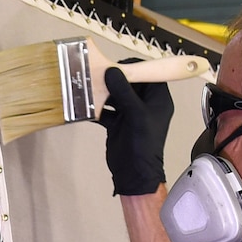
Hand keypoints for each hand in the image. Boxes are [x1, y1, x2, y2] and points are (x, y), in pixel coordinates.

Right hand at [98, 66, 172, 196]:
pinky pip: (106, 110)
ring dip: (102, 93)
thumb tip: (111, 70)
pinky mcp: (117, 123)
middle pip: (129, 83)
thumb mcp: (136, 115)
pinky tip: (83, 106)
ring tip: (87, 88)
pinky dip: (96, 108)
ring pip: (116, 95)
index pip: (148, 74)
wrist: (134, 174)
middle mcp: (145, 103)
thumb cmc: (142, 145)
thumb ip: (124, 91)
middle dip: (113, 80)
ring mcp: (130, 113)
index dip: (132, 68)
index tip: (113, 66)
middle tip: (96, 76)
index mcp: (157, 99)